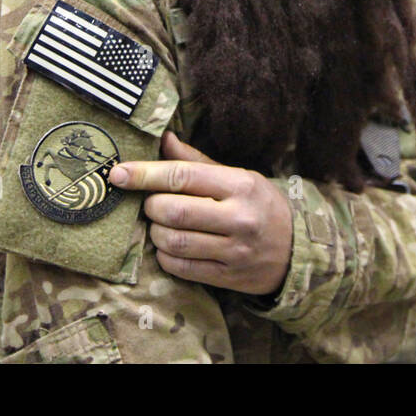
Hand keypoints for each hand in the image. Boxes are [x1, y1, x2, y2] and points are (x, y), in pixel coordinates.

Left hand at [107, 132, 293, 296]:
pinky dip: (165, 255)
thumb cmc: (259, 205)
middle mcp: (239, 217)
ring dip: (155, 232)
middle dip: (150, 206)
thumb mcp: (237, 176)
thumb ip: (197, 161)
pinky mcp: (228, 277)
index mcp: (240, 185)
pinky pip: (181, 267)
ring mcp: (234, 250)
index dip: (145, 174)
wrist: (298, 250)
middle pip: (174, 210)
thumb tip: (162, 139)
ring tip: (159, 225)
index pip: (182, 176)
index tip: (117, 174)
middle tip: (151, 204)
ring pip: (174, 241)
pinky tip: (169, 246)